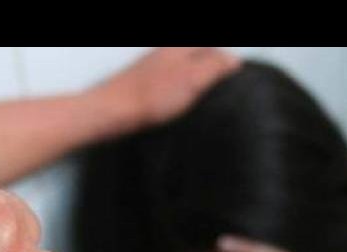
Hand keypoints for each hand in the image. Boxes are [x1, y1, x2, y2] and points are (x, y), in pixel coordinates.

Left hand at [91, 47, 240, 130]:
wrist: (112, 111)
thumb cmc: (150, 97)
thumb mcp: (193, 80)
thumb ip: (215, 67)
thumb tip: (233, 59)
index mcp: (180, 47)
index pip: (210, 46)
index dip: (224, 59)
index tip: (233, 73)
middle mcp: (165, 52)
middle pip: (196, 53)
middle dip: (210, 64)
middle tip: (221, 84)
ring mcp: (152, 66)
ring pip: (181, 65)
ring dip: (194, 77)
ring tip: (202, 95)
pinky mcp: (142, 82)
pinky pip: (168, 80)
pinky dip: (178, 88)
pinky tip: (177, 102)